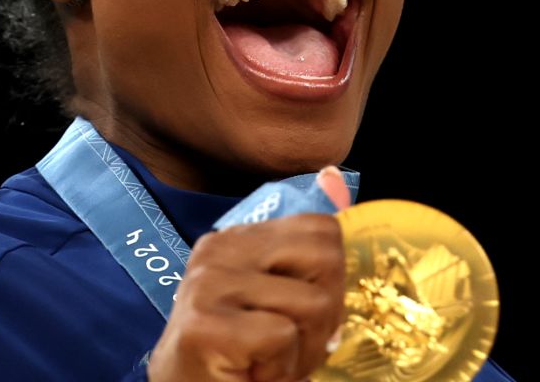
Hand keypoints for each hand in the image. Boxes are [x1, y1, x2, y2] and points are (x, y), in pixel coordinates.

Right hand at [146, 167, 350, 381]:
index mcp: (237, 239)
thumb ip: (305, 253)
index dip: (330, 280)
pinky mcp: (205, 324)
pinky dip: (279, 367)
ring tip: (268, 361)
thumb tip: (335, 177)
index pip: (321, 229)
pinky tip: (251, 372)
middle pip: (326, 258)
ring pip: (313, 303)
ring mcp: (207, 284)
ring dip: (302, 350)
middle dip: (326, 312)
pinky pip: (282, 335)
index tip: (303, 318)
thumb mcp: (277, 298)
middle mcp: (218, 250)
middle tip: (291, 344)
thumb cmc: (239, 358)